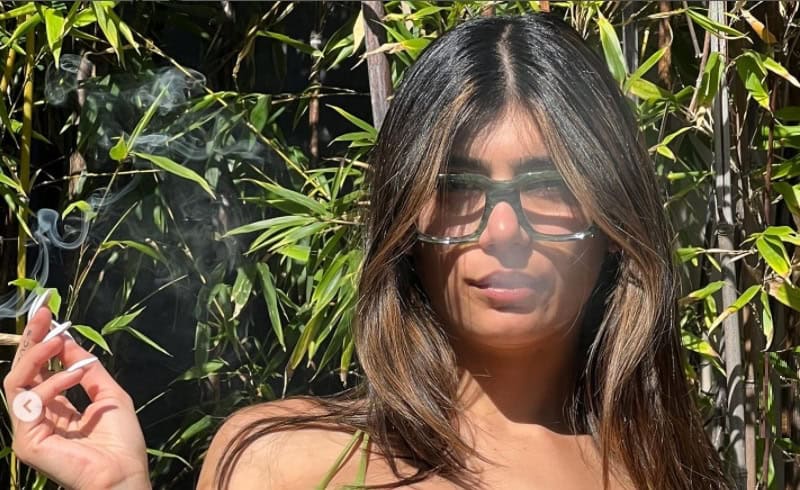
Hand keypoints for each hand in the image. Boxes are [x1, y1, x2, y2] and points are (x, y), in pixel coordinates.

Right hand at [3, 304, 150, 489]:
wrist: (125, 474)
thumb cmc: (121, 442)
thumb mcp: (109, 394)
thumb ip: (87, 369)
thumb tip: (68, 341)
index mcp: (55, 408)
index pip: (39, 370)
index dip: (41, 342)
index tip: (49, 313)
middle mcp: (37, 417)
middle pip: (23, 372)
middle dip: (31, 340)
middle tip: (43, 314)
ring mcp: (29, 430)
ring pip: (17, 382)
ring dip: (38, 355)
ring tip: (57, 338)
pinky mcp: (28, 441)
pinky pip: (31, 402)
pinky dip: (54, 382)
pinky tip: (76, 372)